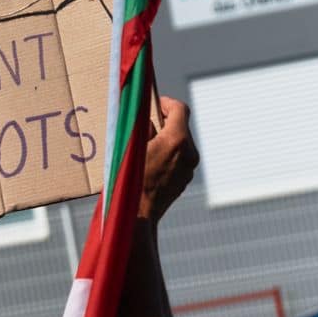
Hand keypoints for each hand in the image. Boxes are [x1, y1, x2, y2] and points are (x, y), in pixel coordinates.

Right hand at [140, 97, 198, 222]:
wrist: (137, 214)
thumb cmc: (128, 179)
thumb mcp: (129, 147)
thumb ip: (141, 127)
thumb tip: (145, 116)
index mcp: (176, 140)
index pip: (180, 109)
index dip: (165, 102)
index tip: (153, 104)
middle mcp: (188, 152)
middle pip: (180, 125)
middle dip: (163, 121)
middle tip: (143, 124)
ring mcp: (189, 167)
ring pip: (180, 142)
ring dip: (165, 138)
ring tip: (144, 145)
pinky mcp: (185, 179)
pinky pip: (179, 158)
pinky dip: (167, 154)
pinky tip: (148, 162)